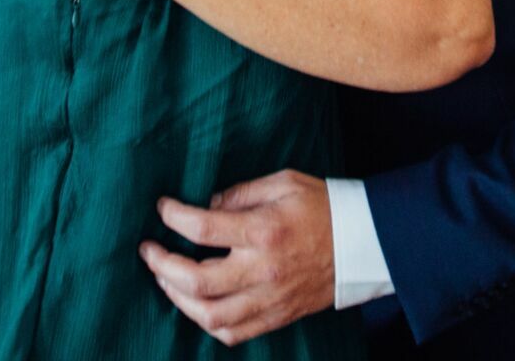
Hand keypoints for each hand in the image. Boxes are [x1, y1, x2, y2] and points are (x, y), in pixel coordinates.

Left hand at [139, 170, 334, 345]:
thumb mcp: (283, 182)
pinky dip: (206, 322)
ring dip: (177, 297)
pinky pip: (232, 333)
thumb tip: (208, 206)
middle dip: (162, 266)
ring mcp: (270, 298)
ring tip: (165, 278)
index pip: (203, 228)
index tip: (162, 208)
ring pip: (209, 314)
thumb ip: (241, 193)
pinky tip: (196, 304)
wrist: (365, 242)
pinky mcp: (277, 316)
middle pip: (196, 280)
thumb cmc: (323, 206)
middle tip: (149, 250)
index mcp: (264, 231)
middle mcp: (263, 270)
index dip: (173, 217)